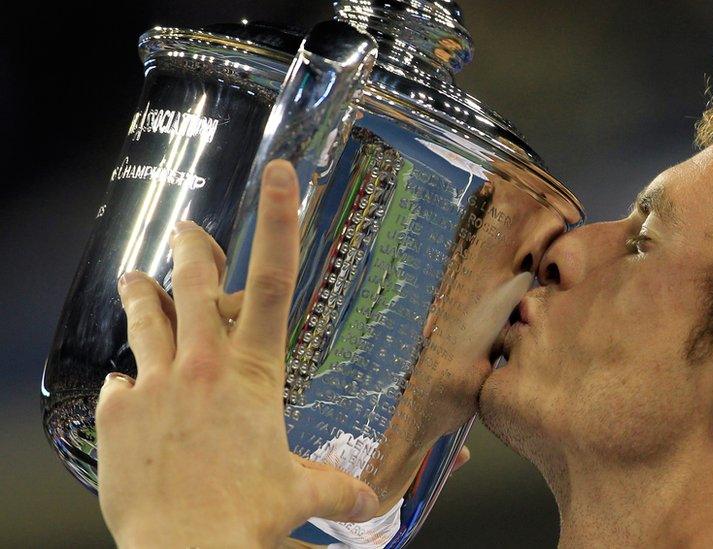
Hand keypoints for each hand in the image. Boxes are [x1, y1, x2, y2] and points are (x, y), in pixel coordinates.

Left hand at [95, 160, 379, 548]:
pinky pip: (118, 384)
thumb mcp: (299, 494)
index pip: (270, 283)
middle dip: (191, 249)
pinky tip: (129, 387)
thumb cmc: (243, 517)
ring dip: (142, 294)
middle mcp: (200, 367)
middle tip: (189, 228)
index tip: (278, 176)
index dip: (277, 223)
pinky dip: (127, 382)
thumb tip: (374, 499)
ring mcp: (152, 386)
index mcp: (252, 373)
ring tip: (135, 277)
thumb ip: (339, 488)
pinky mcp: (116, 414)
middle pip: (192, 285)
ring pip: (145, 321)